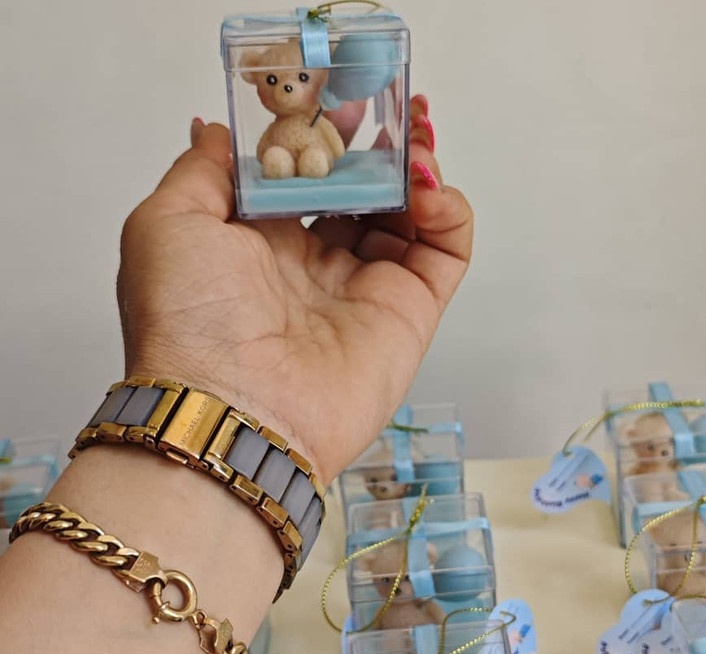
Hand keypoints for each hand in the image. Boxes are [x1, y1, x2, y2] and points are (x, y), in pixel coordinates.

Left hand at [118, 95, 472, 481]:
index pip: (309, 177)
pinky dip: (450, 213)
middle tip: (396, 110)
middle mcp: (315, 265)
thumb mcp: (167, 224)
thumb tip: (219, 130)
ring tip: (415, 147)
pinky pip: (446, 253)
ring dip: (419, 172)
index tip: (343, 101)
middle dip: (381, 149)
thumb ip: (201, 170)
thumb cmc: (189, 322)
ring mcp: (365, 289)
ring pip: (410, 217)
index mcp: (262, 243)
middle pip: (364, 193)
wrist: (234, 411)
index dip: (329, 137)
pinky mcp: (408, 314)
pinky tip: (429, 190)